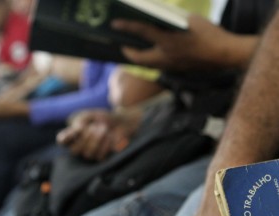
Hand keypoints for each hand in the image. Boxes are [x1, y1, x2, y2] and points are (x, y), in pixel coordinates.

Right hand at [57, 109, 140, 160]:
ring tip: (104, 128)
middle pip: (74, 150)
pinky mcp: (101, 157)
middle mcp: (79, 146)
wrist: (120, 122)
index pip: (62, 141)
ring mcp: (89, 152)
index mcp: (73, 134)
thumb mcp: (90, 114)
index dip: (66, 138)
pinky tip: (109, 136)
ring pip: (87, 154)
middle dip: (85, 138)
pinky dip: (105, 145)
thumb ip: (81, 119)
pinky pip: (99, 156)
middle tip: (95, 126)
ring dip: (96, 140)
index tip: (77, 129)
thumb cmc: (102, 118)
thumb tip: (77, 129)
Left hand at [112, 15, 256, 70]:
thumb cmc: (210, 34)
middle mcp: (166, 57)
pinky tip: (155, 54)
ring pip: (149, 65)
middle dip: (129, 53)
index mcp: (168, 41)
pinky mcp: (178, 70)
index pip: (142, 31)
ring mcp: (171, 66)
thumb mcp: (189, 20)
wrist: (224, 55)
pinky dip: (153, 60)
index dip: (127, 26)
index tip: (115, 23)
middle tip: (123, 46)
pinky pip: (159, 66)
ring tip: (136, 50)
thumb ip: (172, 20)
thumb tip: (161, 20)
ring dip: (141, 58)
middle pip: (140, 58)